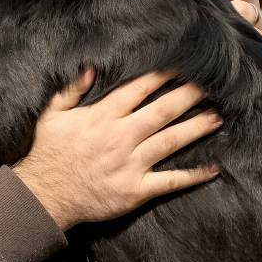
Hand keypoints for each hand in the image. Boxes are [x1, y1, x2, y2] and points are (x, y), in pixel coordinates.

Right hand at [14, 71, 220, 229]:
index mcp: (101, 117)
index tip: (181, 65)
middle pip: (162, 112)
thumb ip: (71, 89)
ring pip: (171, 141)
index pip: (137, 90)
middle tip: (211, 86)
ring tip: (217, 117)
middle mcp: (120, 137)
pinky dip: (193, 175)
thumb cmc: (47, 153)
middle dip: (188, 97)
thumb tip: (91, 67)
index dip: (161, 76)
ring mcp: (130, 164)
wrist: (44, 195)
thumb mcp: (51, 115)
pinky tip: (213, 168)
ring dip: (196, 128)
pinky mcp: (136, 190)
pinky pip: (170, 181)